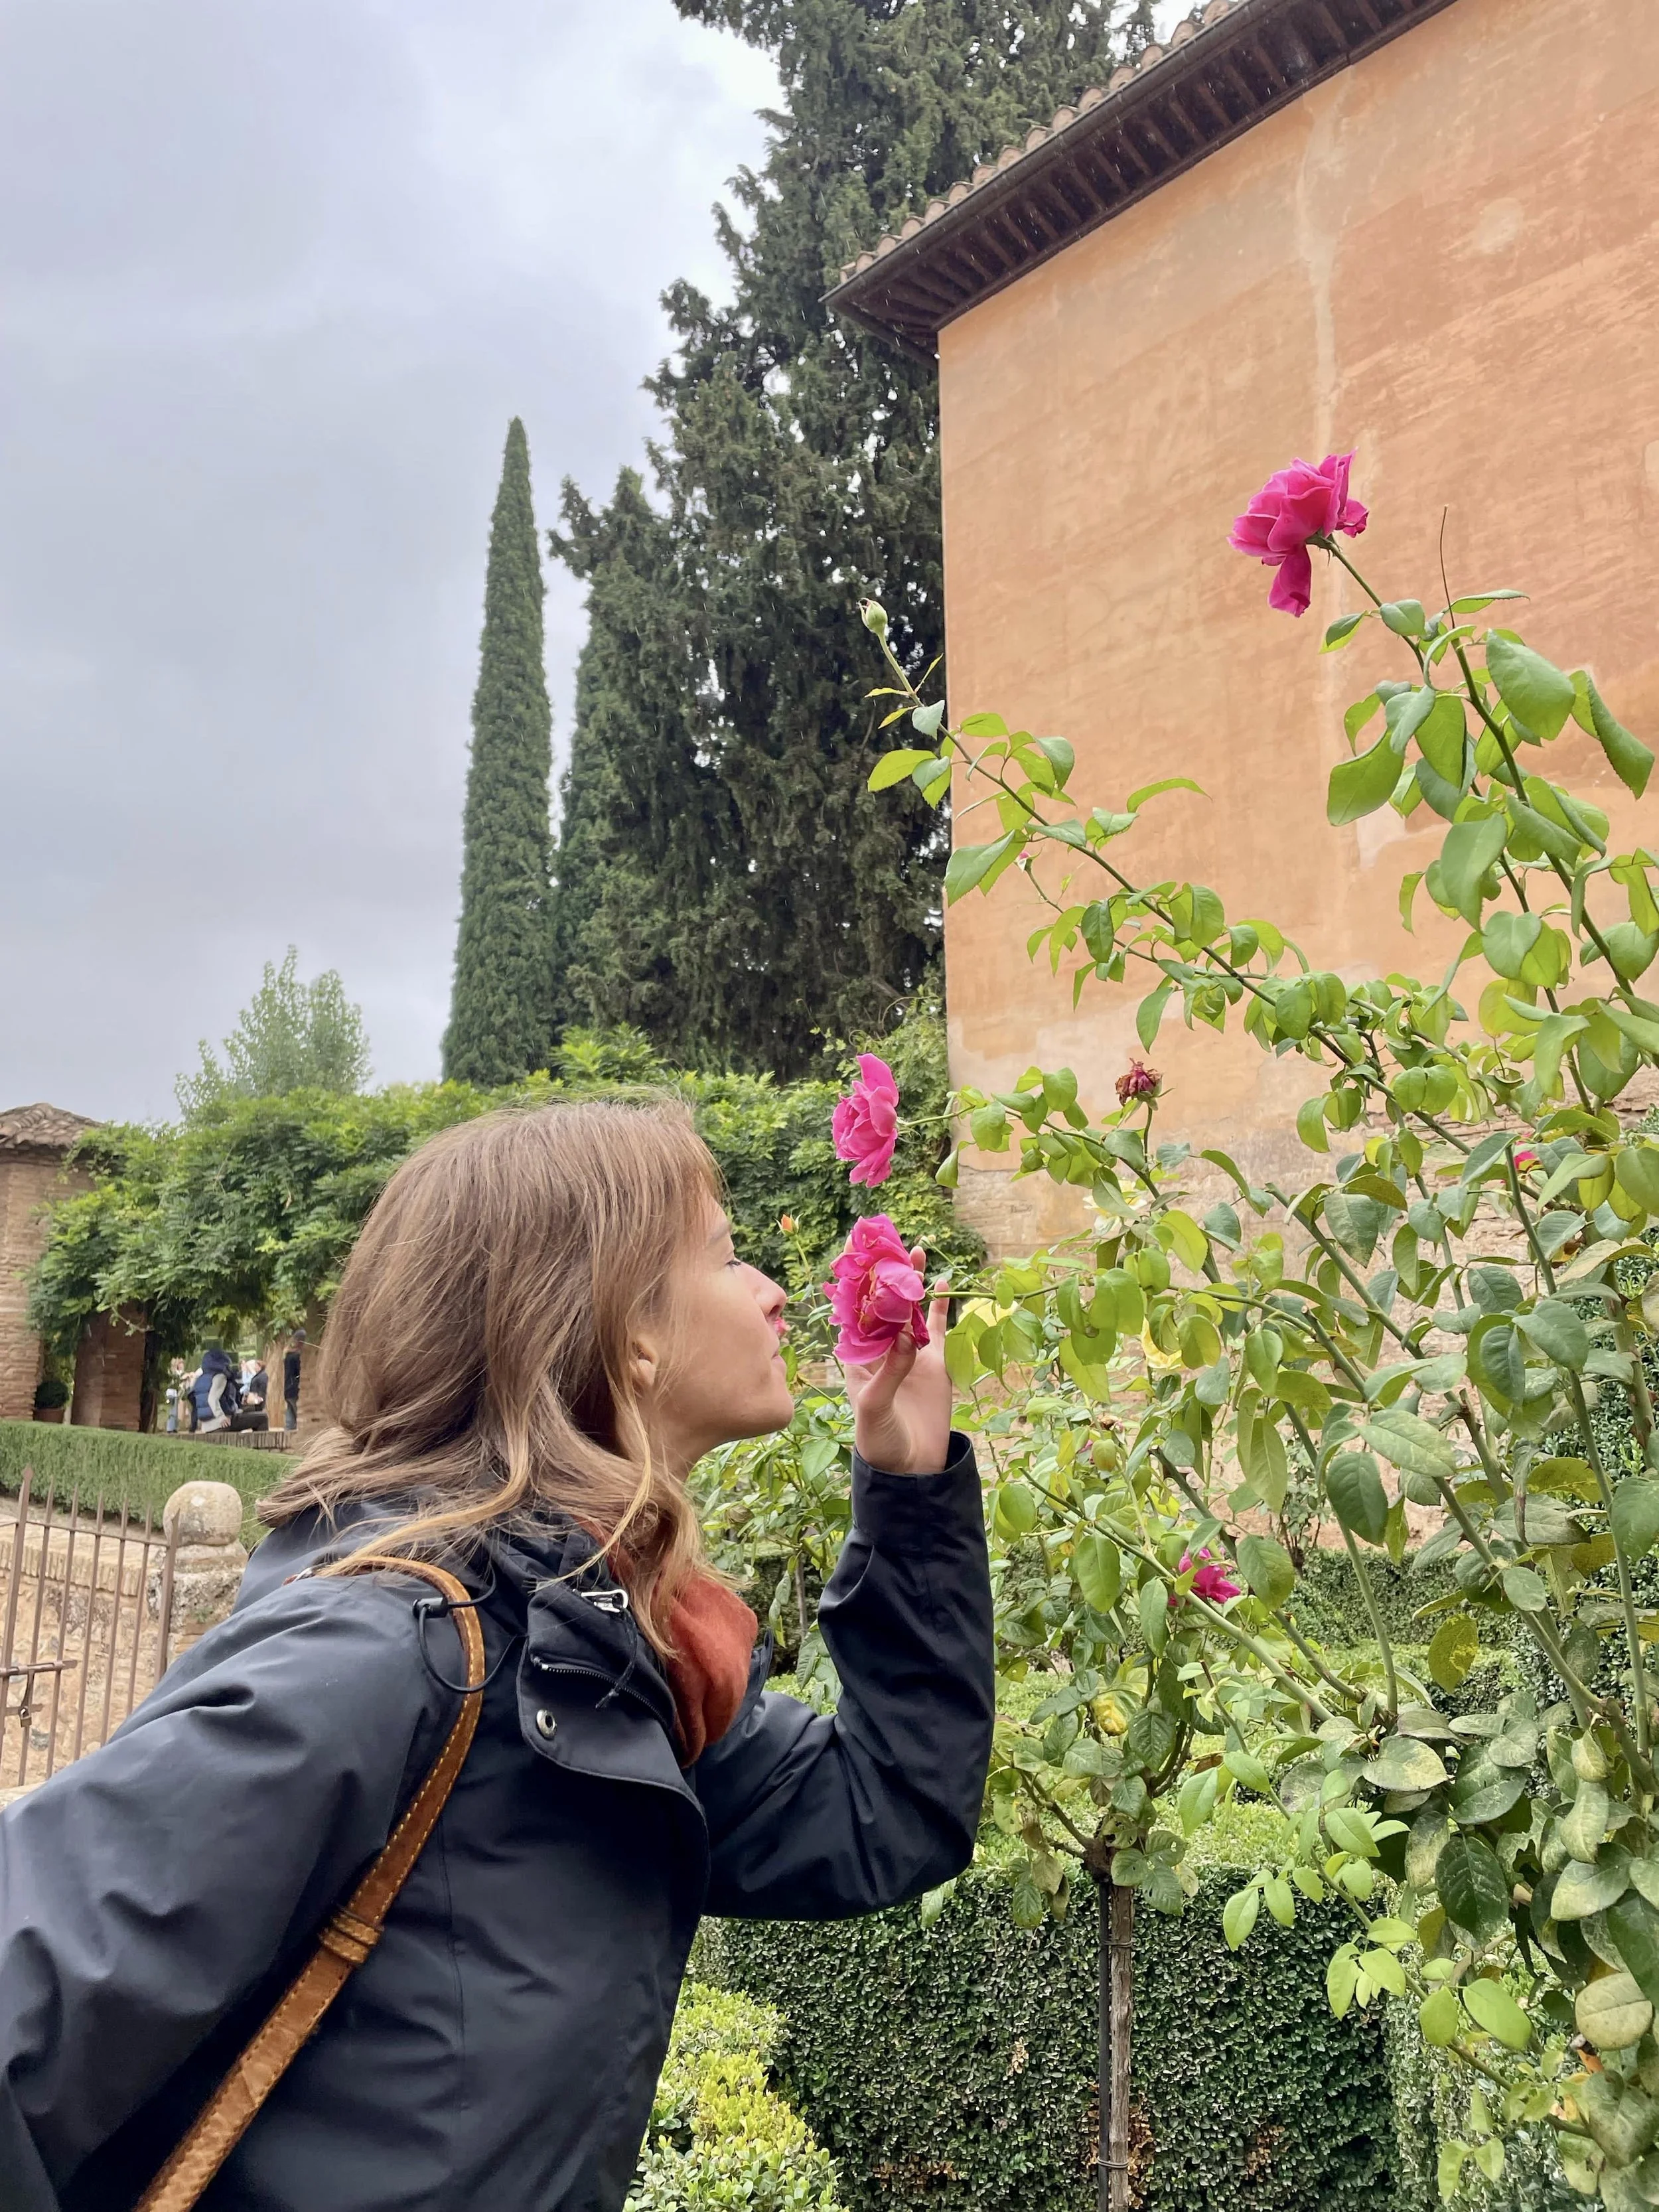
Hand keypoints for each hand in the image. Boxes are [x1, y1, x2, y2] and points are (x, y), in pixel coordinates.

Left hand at [840, 1273, 952, 1474]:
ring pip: (910, 1310)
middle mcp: (881, 1350)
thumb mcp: (874, 1405)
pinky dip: (941, 1306)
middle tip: (894, 1246)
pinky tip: (944, 1283)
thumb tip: (906, 1335)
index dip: (857, 1285)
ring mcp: (908, 1354)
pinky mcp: (933, 1363)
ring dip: (913, 1283)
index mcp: (856, 1357)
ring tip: (918, 1254)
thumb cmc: (878, 1440)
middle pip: (884, 1305)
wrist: (911, 1470)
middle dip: (888, 1276)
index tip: (861, 1255)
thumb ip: (891, 1370)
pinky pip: (937, 1328)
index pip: (854, 1314)